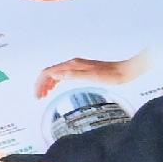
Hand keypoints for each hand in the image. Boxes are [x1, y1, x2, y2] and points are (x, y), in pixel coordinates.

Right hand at [32, 51, 150, 97]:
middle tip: (38, 97)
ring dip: (47, 83)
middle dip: (41, 84)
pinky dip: (55, 81)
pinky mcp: (81, 70)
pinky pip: (62, 74)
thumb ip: (74, 75)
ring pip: (54, 74)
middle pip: (49, 72)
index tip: (37, 95)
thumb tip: (57, 76)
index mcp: (73, 65)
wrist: (125, 71)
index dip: (40, 84)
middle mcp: (72, 64)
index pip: (49, 72)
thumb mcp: (93, 77)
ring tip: (43, 94)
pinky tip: (55, 88)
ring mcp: (76, 66)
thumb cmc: (112, 75)